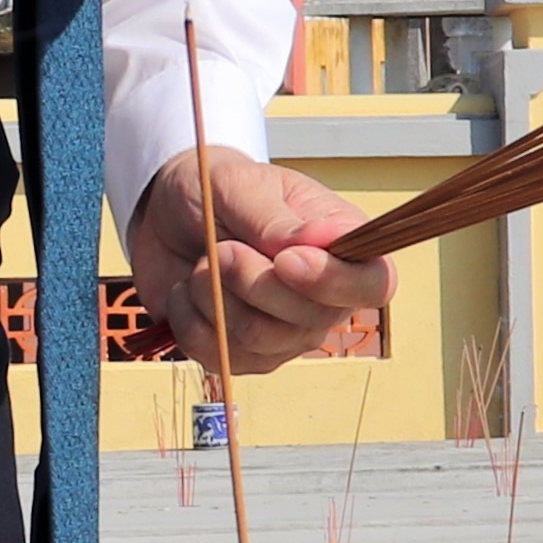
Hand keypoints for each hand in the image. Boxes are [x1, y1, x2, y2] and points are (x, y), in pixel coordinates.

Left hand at [128, 149, 392, 377]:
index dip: (334, 282)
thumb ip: (277, 220)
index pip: (373, 284)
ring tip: (203, 262)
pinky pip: (220, 355)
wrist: (169, 215)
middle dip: (254, 283)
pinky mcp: (245, 354)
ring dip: (215, 297)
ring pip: (260, 339)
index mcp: (343, 246)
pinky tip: (187, 290)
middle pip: (311, 320)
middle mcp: (325, 298)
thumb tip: (324, 238)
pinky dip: (189, 319)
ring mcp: (287, 333)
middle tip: (222, 248)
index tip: (285, 260)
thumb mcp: (242, 187)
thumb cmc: (219, 193)